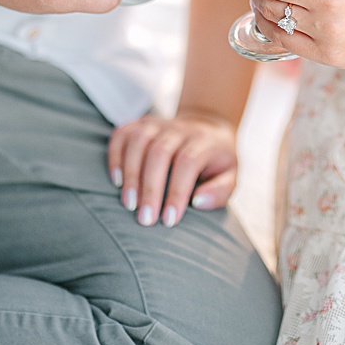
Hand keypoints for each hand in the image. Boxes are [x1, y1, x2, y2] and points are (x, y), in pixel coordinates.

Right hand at [107, 110, 237, 227]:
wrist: (206, 126)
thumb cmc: (215, 161)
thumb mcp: (229, 175)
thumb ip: (221, 190)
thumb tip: (198, 202)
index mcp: (204, 141)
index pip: (188, 162)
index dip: (177, 192)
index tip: (170, 221)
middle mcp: (180, 129)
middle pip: (160, 152)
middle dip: (150, 188)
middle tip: (145, 220)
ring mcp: (158, 123)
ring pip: (139, 141)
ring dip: (131, 174)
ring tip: (129, 205)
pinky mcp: (140, 124)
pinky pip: (122, 135)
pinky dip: (115, 157)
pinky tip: (117, 182)